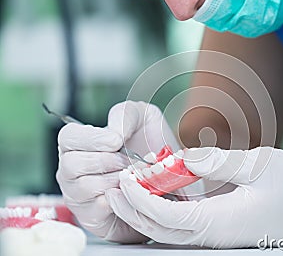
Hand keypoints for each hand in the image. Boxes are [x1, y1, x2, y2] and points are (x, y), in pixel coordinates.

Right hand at [56, 101, 178, 242]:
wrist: (166, 180)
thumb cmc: (148, 147)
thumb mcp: (143, 120)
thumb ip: (126, 115)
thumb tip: (114, 132)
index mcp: (80, 144)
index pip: (67, 137)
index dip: (90, 139)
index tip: (116, 141)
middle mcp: (72, 169)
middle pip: (71, 164)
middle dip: (105, 161)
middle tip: (128, 161)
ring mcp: (78, 194)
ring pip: (84, 187)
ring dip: (114, 180)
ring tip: (132, 176)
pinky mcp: (91, 216)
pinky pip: (96, 208)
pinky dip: (118, 199)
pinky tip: (131, 191)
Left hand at [106, 147, 282, 248]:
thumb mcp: (260, 164)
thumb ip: (218, 162)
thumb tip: (184, 158)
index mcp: (223, 221)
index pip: (168, 216)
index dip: (142, 199)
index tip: (126, 179)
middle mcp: (216, 235)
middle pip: (162, 231)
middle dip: (134, 209)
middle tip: (116, 185)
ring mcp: (220, 237)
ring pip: (170, 232)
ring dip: (146, 211)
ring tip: (130, 188)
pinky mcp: (223, 231)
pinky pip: (185, 227)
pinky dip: (165, 212)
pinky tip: (160, 194)